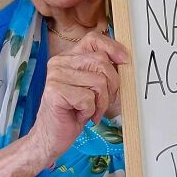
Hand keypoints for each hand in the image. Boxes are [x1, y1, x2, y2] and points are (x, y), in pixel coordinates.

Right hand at [27, 32, 127, 164]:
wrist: (51, 137)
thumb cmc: (74, 112)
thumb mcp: (91, 87)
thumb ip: (102, 71)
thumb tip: (125, 59)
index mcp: (68, 57)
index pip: (93, 39)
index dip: (113, 48)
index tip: (124, 61)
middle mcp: (59, 62)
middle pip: (102, 63)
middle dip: (111, 87)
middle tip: (102, 103)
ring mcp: (55, 76)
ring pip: (99, 82)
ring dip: (101, 103)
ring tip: (90, 111)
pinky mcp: (55, 91)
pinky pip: (89, 99)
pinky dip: (90, 112)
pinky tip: (79, 115)